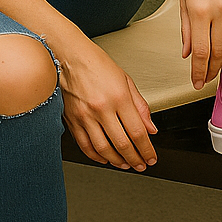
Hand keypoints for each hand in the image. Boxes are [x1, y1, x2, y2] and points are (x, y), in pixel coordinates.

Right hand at [57, 36, 157, 171]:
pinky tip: (105, 158)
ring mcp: (84, 115)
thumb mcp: (126, 80)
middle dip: (135, 159)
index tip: (151, 157)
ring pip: (103, 149)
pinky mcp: (72, 120)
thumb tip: (150, 128)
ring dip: (117, 161)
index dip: (146, 149)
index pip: (137, 132)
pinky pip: (85, 145)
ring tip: (126, 164)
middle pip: (122, 144)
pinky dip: (96, 156)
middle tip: (141, 164)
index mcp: (118, 97)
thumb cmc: (97, 63)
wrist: (70, 56)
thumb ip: (140, 106)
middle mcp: (101, 108)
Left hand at [179, 0, 221, 89]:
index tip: (196, 81)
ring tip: (216, 63)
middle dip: (211, 69)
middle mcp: (221, 10)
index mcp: (200, 9)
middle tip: (205, 76)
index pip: (200, 52)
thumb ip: (186, 27)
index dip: (198, 72)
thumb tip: (187, 53)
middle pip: (218, 53)